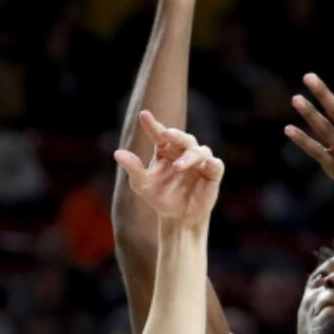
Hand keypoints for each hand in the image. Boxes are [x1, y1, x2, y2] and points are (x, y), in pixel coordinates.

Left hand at [114, 110, 223, 224]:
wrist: (178, 218)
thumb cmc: (160, 197)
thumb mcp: (142, 184)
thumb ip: (133, 168)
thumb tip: (117, 153)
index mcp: (165, 150)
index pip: (159, 134)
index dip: (152, 125)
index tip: (143, 115)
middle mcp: (183, 151)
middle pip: (182, 138)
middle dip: (175, 135)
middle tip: (166, 134)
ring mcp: (199, 162)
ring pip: (198, 151)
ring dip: (189, 156)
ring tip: (178, 166)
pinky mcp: (212, 174)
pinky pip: (216, 165)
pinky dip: (212, 163)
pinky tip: (206, 164)